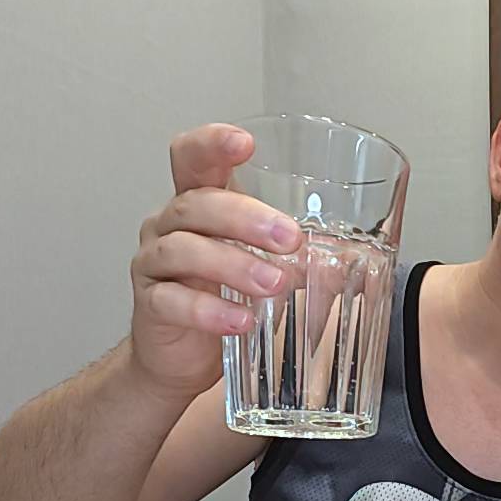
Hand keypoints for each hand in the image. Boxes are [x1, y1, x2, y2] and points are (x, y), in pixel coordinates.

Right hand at [128, 124, 302, 400]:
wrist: (184, 357)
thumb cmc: (225, 297)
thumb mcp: (258, 262)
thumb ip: (292, 252)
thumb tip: (350, 255)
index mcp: (199, 202)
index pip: (192, 157)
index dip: (211, 143)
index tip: (245, 143)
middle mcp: (170, 224)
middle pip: (196, 203)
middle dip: (244, 216)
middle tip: (289, 239)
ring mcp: (154, 263)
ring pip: (184, 250)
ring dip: (233, 264)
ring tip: (274, 283)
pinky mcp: (150, 305)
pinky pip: (173, 301)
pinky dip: (209, 312)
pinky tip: (241, 321)